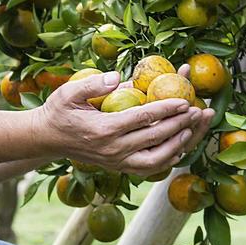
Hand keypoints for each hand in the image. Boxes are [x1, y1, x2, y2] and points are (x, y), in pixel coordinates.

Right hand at [33, 70, 215, 175]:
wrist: (46, 139)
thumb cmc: (58, 112)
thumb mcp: (69, 92)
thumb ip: (93, 84)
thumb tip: (119, 76)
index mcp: (104, 130)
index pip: (143, 119)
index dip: (166, 109)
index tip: (185, 100)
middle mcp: (113, 150)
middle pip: (156, 138)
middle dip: (181, 124)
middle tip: (199, 110)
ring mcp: (117, 162)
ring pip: (158, 159)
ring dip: (180, 144)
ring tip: (195, 128)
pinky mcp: (119, 168)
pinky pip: (150, 167)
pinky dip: (169, 158)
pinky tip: (182, 145)